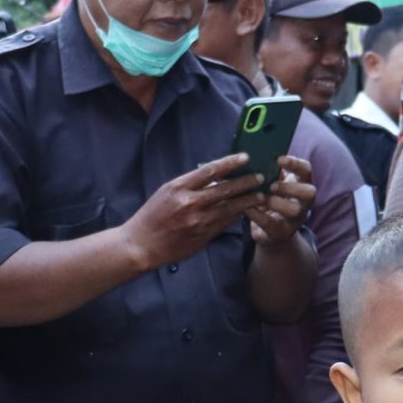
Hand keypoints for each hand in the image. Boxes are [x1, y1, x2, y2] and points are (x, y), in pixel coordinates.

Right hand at [122, 155, 263, 268]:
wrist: (142, 245)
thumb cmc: (153, 216)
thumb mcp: (167, 192)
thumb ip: (190, 184)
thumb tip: (215, 176)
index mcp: (179, 187)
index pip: (210, 170)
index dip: (230, 163)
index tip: (245, 158)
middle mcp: (190, 203)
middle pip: (225, 189)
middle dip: (246, 182)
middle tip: (260, 177)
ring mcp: (198, 221)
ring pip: (229, 207)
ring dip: (248, 200)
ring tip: (261, 195)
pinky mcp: (203, 236)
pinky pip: (225, 223)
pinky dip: (236, 215)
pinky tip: (245, 210)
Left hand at [248, 155, 315, 247]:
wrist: (271, 233)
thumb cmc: (271, 201)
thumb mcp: (273, 185)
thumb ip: (269, 173)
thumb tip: (255, 155)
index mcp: (302, 184)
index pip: (306, 170)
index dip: (295, 164)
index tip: (279, 159)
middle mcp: (304, 202)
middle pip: (309, 192)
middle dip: (290, 187)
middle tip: (272, 185)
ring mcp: (296, 219)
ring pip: (295, 210)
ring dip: (277, 202)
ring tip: (262, 198)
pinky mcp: (282, 232)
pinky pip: (271, 224)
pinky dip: (257, 215)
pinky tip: (246, 207)